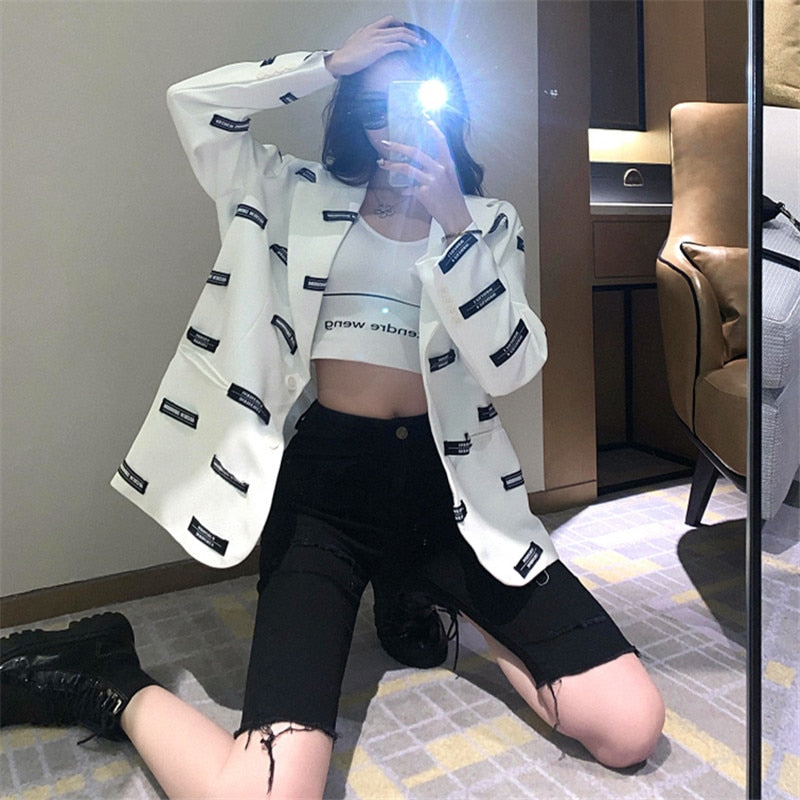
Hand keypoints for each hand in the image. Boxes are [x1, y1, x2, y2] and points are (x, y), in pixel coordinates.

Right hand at [325, 17, 421, 77]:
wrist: (341, 60)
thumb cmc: (346, 55)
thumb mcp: (355, 41)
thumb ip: (363, 37)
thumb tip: (367, 39)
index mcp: (370, 29)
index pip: (388, 20)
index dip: (399, 23)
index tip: (405, 27)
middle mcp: (375, 31)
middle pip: (399, 27)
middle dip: (411, 33)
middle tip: (419, 39)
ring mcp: (378, 39)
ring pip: (401, 35)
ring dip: (413, 39)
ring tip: (420, 44)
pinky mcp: (379, 49)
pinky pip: (397, 45)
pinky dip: (406, 46)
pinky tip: (410, 49)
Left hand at [378, 120, 471, 235]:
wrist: (456, 217)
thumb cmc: (453, 201)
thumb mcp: (449, 182)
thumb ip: (436, 172)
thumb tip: (422, 169)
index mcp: (448, 164)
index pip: (441, 141)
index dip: (433, 129)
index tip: (425, 119)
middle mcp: (440, 170)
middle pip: (415, 152)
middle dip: (398, 146)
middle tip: (386, 143)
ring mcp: (431, 181)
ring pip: (407, 168)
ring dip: (392, 165)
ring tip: (382, 164)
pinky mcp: (424, 193)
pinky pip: (409, 189)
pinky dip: (404, 191)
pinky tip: (402, 192)